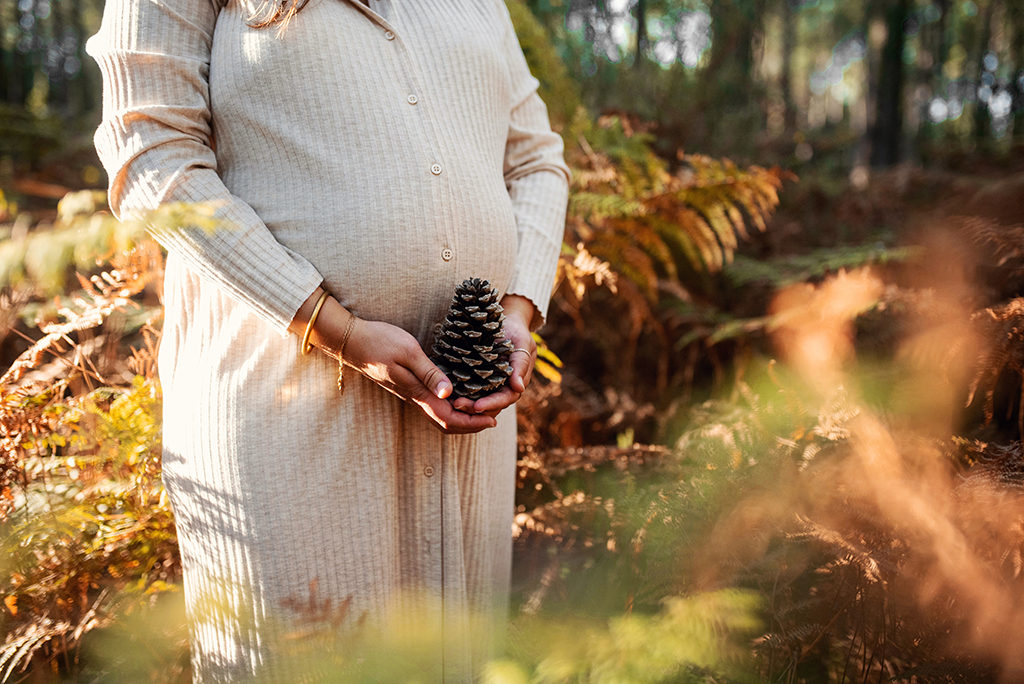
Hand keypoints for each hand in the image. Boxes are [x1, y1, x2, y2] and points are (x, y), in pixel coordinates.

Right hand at [343, 319, 496, 433]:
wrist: (351, 341)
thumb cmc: (379, 341)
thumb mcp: (407, 351)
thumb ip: (429, 372)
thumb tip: (450, 393)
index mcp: (417, 392)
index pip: (449, 418)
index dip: (473, 422)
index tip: (493, 419)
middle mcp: (415, 398)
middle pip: (447, 423)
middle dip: (472, 424)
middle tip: (494, 417)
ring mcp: (411, 394)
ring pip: (440, 416)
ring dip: (463, 418)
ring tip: (483, 409)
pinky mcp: (408, 387)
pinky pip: (433, 406)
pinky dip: (451, 407)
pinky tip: (462, 396)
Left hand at [451, 294, 536, 416]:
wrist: (506, 322)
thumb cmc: (516, 332)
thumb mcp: (522, 343)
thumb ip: (521, 364)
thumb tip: (519, 387)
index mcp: (515, 382)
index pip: (505, 399)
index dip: (491, 404)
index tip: (477, 406)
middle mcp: (502, 387)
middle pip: (490, 405)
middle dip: (474, 408)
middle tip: (457, 405)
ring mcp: (489, 384)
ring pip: (479, 401)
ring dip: (466, 405)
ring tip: (452, 403)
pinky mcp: (477, 378)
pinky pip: (469, 390)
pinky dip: (461, 394)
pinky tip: (448, 395)